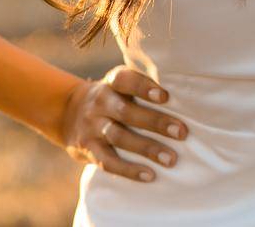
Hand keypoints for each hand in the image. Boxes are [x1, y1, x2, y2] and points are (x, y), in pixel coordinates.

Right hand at [58, 65, 188, 182]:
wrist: (67, 113)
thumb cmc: (110, 100)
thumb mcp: (118, 87)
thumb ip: (142, 90)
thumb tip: (187, 100)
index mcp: (110, 84)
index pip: (124, 79)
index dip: (143, 87)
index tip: (165, 96)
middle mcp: (99, 102)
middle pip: (126, 111)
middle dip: (155, 122)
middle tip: (182, 132)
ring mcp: (92, 126)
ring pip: (119, 137)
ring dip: (147, 148)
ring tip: (171, 159)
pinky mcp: (87, 149)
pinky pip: (108, 161)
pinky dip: (129, 170)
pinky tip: (149, 175)